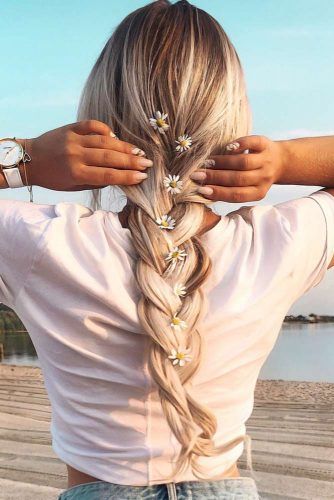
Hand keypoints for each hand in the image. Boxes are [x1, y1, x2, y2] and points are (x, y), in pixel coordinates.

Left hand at [17, 120, 152, 191]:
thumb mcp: (73, 186)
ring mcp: (73, 139)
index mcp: (76, 173)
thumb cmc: (53, 177)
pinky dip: (105, 130)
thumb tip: (118, 177)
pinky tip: (115, 137)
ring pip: (104, 141)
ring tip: (138, 152)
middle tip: (148, 163)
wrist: (30, 159)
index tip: (142, 177)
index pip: (108, 175)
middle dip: (131, 161)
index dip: (127, 176)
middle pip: (109, 158)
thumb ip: (95, 181)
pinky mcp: (70, 128)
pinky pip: (92, 125)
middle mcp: (76, 155)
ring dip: (124, 146)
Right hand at [190, 135, 284, 202]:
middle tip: (197, 174)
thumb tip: (202, 191)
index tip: (200, 189)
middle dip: (215, 177)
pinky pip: (252, 143)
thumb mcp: (248, 188)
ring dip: (223, 162)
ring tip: (207, 162)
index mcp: (258, 192)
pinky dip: (240, 145)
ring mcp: (266, 160)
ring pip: (243, 163)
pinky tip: (227, 147)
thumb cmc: (255, 177)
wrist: (281, 161)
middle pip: (238, 179)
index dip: (218, 192)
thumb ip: (230, 189)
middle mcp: (264, 178)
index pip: (237, 195)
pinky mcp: (265, 144)